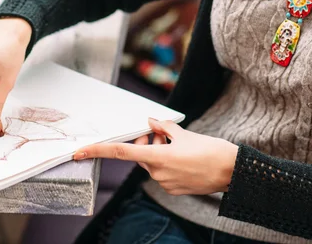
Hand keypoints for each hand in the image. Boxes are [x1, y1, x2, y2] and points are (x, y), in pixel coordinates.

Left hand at [73, 118, 237, 195]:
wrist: (232, 171)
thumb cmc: (210, 149)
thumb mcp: (184, 133)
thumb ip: (163, 128)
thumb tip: (150, 122)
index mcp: (158, 158)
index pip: (121, 152)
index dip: (98, 150)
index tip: (79, 151)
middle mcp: (158, 174)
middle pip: (140, 155)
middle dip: (146, 142)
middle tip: (161, 132)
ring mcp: (166, 184)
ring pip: (151, 163)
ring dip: (158, 151)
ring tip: (177, 143)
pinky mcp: (173, 190)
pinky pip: (162, 172)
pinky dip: (166, 161)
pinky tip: (183, 156)